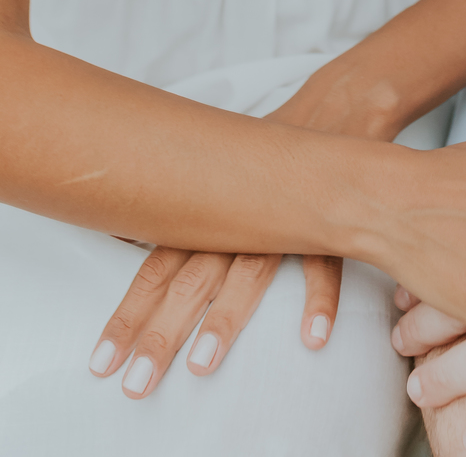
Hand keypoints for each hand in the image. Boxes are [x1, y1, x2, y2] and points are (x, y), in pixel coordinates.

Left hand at [87, 57, 381, 398]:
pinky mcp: (330, 219)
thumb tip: (116, 231)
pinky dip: (320, 296)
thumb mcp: (216, 175)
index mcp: (207, 214)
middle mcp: (238, 220)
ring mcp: (284, 220)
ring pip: (249, 271)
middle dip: (162, 333)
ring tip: (202, 365)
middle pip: (192, 280)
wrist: (336, 106)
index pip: (157, 269)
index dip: (129, 315)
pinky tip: (312, 336)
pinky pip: (326, 260)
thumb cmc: (267, 152)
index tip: (103, 362)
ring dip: (225, 318)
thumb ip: (175, 209)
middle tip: (138, 385)